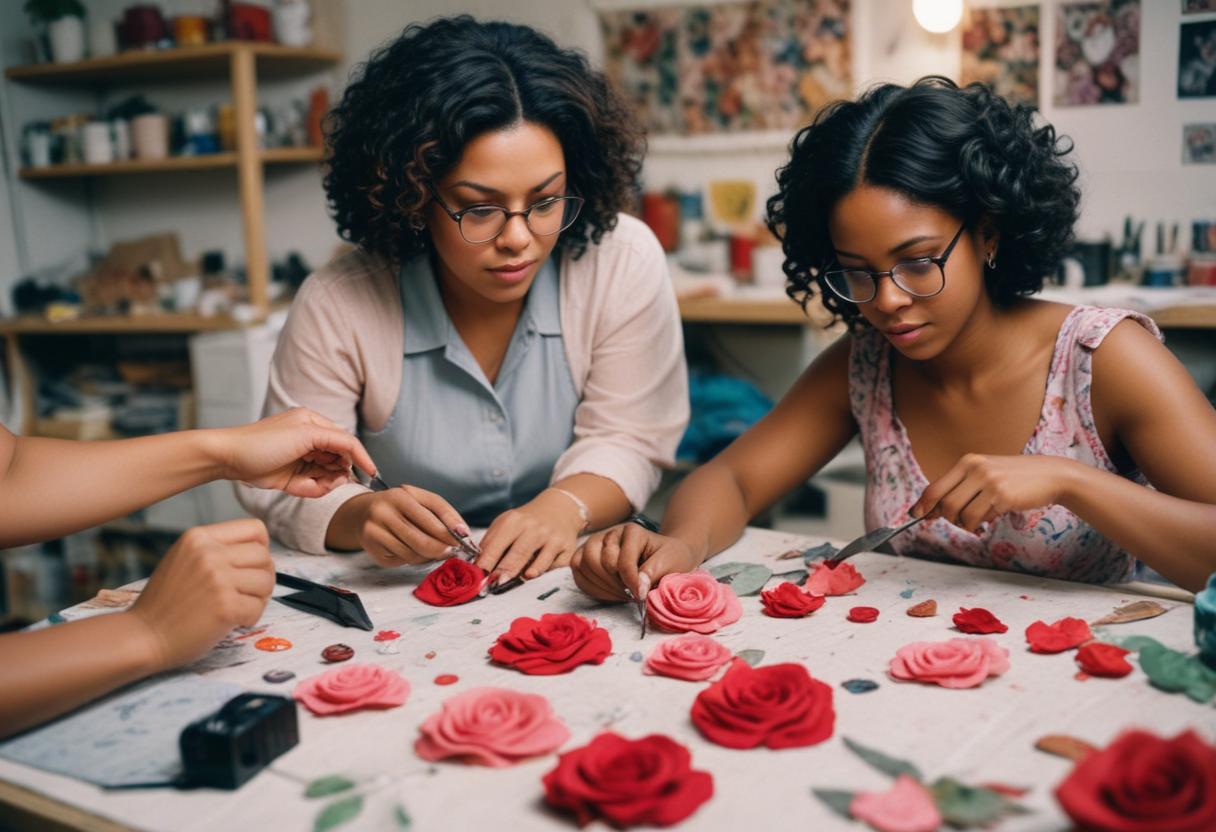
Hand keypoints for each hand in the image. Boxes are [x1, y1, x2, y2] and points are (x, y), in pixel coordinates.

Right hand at [126, 518, 274, 670]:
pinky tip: (232, 621)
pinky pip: (258, 607)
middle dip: (262, 576)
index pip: (255, 528)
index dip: (261, 548)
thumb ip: (216, 549)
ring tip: (237, 606)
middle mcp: (208, 553)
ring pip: (266, 581)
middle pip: (264, 556)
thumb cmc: (166, 603)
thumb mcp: (184, 559)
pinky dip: (250, 618)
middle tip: (246, 593)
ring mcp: (217, 579)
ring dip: (258, 598)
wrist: (142, 636)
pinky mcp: (225, 606)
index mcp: (198, 537)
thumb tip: (260, 547)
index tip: (252, 566)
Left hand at [213, 408, 377, 497]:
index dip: (361, 457)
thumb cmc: (262, 441)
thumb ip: (335, 441)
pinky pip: (314, 487)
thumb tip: (355, 453)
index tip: (372, 472)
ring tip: (310, 483)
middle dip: (338, 472)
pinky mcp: (293, 478)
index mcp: (314, 424)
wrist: (228, 459)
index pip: (347, 441)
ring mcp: (302, 460)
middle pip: (340, 461)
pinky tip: (301, 487)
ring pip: (328, 477)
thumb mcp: (304, 435)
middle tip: (331, 479)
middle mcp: (311, 441)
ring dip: (324, 483)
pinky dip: (312, 490)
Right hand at [357, 486, 467, 567]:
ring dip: (428, 555)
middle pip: (421, 540)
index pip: (430, 518)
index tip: (463, 538)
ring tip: (432, 548)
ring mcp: (375, 533)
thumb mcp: (420, 500)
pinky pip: (402, 560)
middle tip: (452, 550)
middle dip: (441, 548)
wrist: (363, 512)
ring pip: (412, 554)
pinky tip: (412, 549)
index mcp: (399, 497)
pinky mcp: (373, 550)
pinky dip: (413, 558)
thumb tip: (462, 533)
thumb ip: (442, 513)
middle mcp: (383, 513)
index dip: (449, 531)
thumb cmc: (399, 506)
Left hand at [475, 492, 582, 581]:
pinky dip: (542, 573)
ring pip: (536, 562)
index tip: (476, 576)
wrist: (558, 509)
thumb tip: (476, 566)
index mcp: (514, 521)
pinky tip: (532, 575)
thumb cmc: (527, 522)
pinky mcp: (566, 548)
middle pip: (516, 554)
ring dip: (521, 574)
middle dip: (502, 571)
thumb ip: (491, 542)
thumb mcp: (506, 524)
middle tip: (490, 584)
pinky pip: (553, 566)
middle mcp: (534, 528)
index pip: (496, 544)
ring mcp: (552, 538)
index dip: (485, 562)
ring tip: (508, 582)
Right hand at [572, 524, 701, 601]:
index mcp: (632, 531)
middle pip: (597, 560)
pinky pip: (578, 572)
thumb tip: (638, 588)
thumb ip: (654, 572)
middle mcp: (610, 534)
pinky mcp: (587, 556)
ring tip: (622, 594)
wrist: (664, 557)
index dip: (631, 581)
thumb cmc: (668, 558)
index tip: (641, 596)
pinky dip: (591, 587)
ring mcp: (596, 543)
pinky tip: (609, 593)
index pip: (622, 559)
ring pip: (584, 564)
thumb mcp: (671, 563)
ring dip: (602, 586)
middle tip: (631, 595)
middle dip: (614, 584)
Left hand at [911, 453, 1080, 533]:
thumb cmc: (1015, 478)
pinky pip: (978, 518)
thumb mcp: (985, 475)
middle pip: (944, 502)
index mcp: (967, 461)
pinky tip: (991, 518)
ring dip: (965, 523)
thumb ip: (961, 488)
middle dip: (947, 518)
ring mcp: (988, 481)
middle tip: (961, 522)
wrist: (1050, 475)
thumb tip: (932, 509)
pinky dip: (980, 524)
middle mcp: (975, 468)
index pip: (935, 486)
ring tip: (979, 520)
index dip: (923, 504)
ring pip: (958, 513)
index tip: (915, 515)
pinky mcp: (1002, 495)